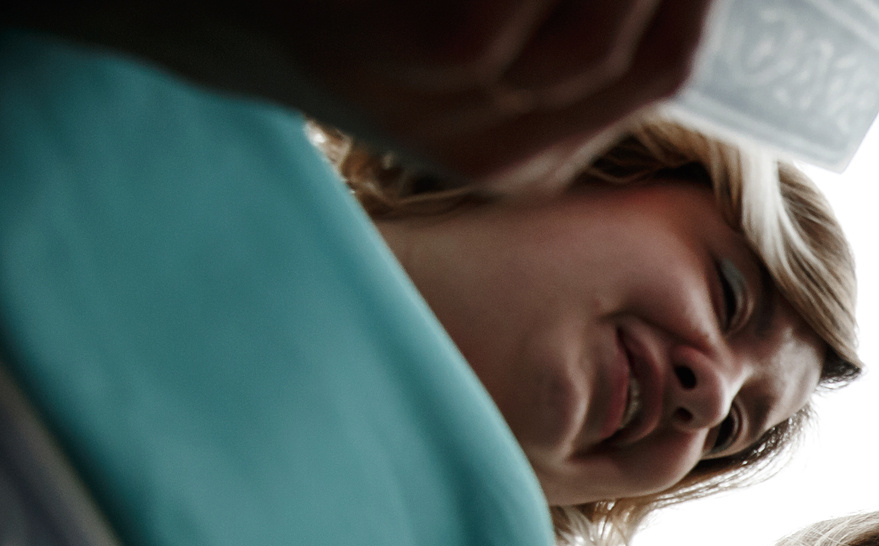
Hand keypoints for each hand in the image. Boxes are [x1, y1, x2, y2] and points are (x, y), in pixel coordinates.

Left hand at [41, 0, 712, 190]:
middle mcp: (497, 153)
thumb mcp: (449, 39)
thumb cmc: (328, 5)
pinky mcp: (421, 52)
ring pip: (596, 24)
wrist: (177, 9)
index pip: (656, 66)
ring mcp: (458, 113)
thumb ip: (541, 24)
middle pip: (638, 47)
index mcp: (519, 153)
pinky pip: (513, 6)